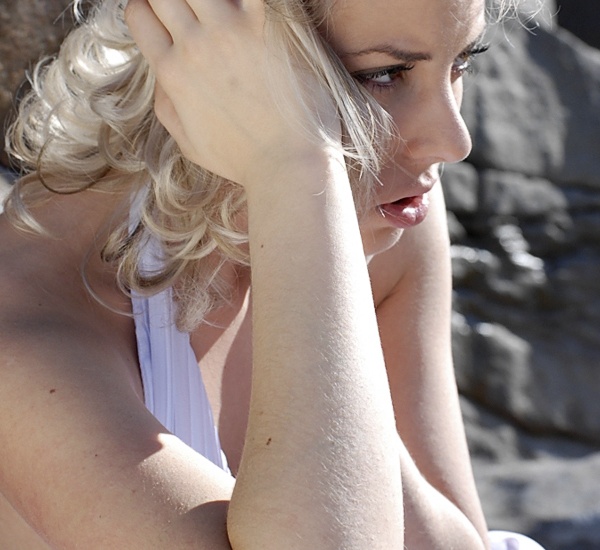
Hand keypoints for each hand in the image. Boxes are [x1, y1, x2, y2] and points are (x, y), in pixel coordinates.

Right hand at [125, 0, 339, 187]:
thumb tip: (162, 73)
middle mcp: (195, 46)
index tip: (164, 19)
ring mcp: (230, 31)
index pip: (139, 13)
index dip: (147, 11)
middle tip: (195, 17)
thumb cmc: (242, 159)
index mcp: (172, 72)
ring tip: (222, 15)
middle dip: (173, 1)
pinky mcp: (267, 25)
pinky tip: (247, 9)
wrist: (288, 163)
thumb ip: (166, 103)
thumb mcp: (188, 142)